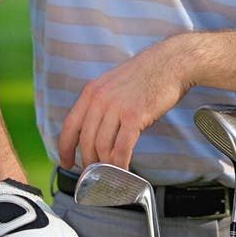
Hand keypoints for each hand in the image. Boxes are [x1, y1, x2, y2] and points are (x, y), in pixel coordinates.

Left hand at [59, 36, 191, 169]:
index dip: (65, 148)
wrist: (170, 63)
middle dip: (89, 162)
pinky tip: (124, 169)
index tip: (67, 162)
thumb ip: (101, 103)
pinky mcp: (134, 116)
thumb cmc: (147, 74)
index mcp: (92, 91)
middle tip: (94, 173)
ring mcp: (116, 107)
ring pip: (103, 147)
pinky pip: (122, 147)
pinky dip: (121, 163)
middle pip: (86, 141)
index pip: (70, 125)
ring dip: (106, 164)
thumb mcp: (113, 83)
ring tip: (111, 172)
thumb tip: (96, 129)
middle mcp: (100, 99)